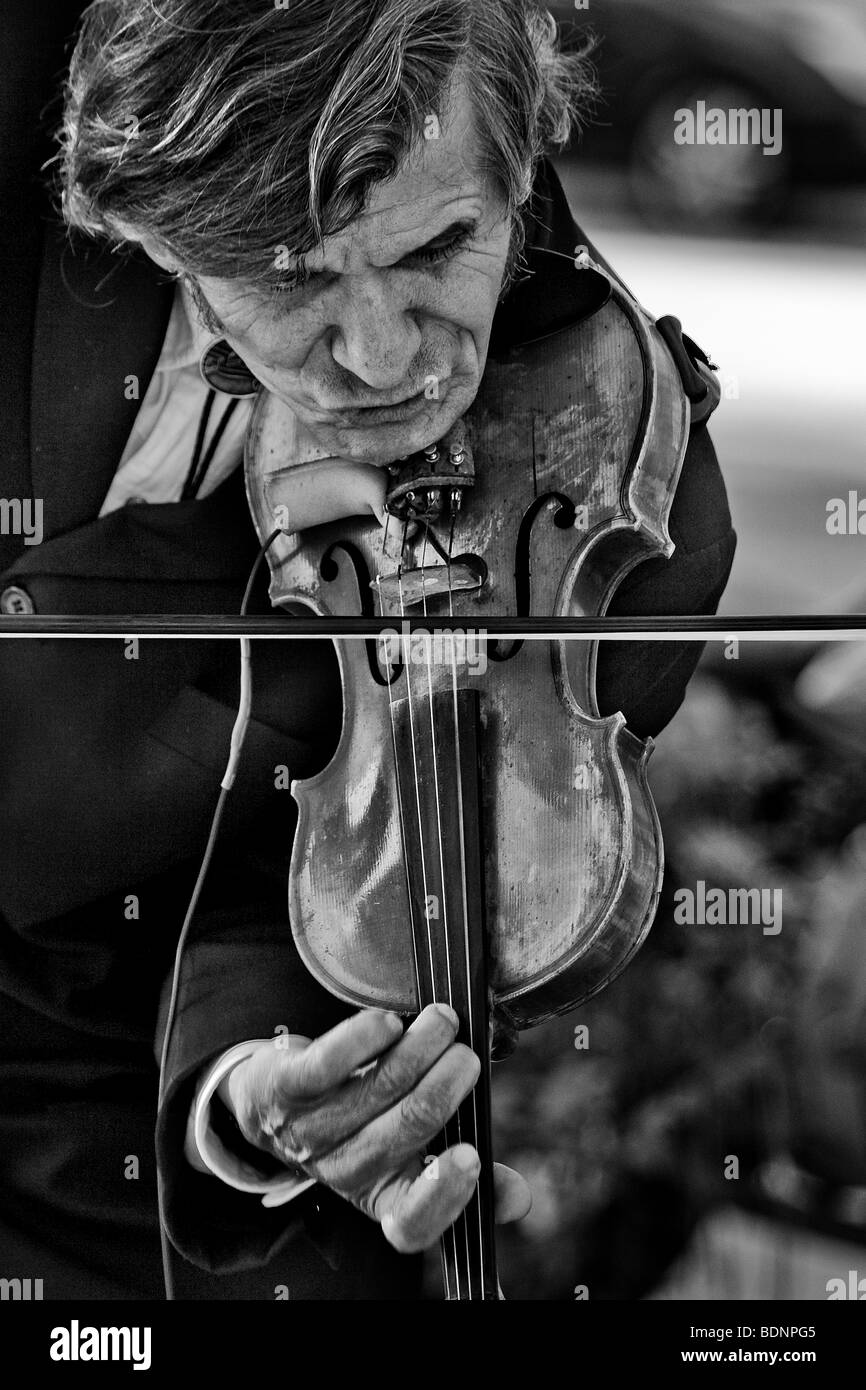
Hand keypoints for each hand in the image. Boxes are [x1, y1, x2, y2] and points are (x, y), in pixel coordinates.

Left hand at [219, 1003, 530, 1252]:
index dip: (441, 1197)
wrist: (274, 1103)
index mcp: (383, 1197)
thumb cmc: (361, 1124)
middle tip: (467, 1055)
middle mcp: (345, 1172)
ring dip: (415, 1050)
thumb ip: (463, 1171)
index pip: (409, 1225)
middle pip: (401, 1132)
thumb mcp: (409, 1157)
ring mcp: (310, 1133)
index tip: (472, 1155)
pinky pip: (326, 1066)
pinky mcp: (285, 1091)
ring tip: (443, 1021)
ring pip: (374, 1091)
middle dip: (441, 1088)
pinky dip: (361, 1040)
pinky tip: (388, 1022)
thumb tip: (521, 1197)